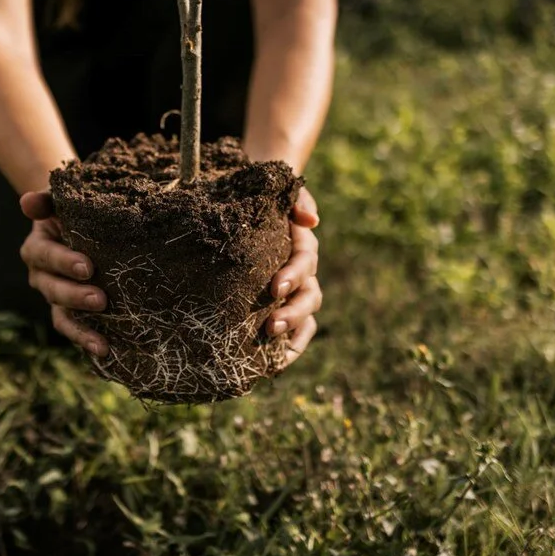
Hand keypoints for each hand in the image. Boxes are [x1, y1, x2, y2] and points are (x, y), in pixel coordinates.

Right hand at [19, 191, 109, 356]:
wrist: (80, 227)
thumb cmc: (73, 212)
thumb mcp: (60, 201)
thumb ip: (46, 200)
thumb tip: (27, 202)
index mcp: (37, 248)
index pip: (46, 256)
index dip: (64, 263)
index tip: (88, 267)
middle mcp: (42, 277)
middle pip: (53, 290)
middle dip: (76, 297)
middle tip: (101, 300)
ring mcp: (55, 298)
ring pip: (62, 317)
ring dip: (81, 331)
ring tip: (101, 343)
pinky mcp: (71, 312)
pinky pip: (75, 330)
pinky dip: (87, 341)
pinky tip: (106, 351)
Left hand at [266, 187, 321, 364]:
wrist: (244, 202)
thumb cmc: (260, 196)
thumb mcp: (279, 190)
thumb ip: (296, 198)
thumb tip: (311, 220)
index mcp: (300, 244)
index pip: (305, 261)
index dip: (294, 275)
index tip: (275, 287)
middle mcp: (302, 271)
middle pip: (309, 295)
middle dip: (293, 312)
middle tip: (271, 326)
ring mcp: (294, 291)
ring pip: (305, 316)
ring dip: (292, 333)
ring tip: (271, 345)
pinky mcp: (281, 306)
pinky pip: (295, 332)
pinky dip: (288, 348)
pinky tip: (273, 365)